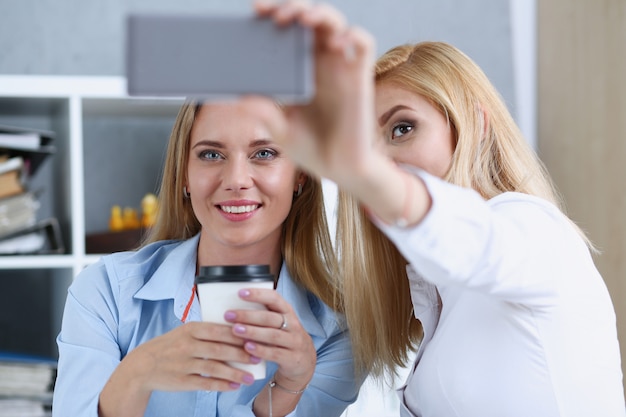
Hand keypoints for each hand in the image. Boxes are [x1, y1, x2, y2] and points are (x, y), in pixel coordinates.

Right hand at [114, 322, 257, 392]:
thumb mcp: (186, 332)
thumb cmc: (171, 346)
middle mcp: (187, 345)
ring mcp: (184, 364)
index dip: (239, 334)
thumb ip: (208, 331)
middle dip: (242, 353)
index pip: (220, 330)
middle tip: (258, 357)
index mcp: (191, 329)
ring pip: (215, 368)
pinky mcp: (182, 381)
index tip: (256, 337)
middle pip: (220, 348)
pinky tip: (234, 386)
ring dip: (235, 373)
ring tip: (250, 377)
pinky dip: (221, 385)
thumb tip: (239, 332)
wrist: (142, 365)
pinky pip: (206, 383)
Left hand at [225, 288, 315, 389]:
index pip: (274, 298)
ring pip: (273, 335)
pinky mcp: (293, 358)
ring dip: (253, 332)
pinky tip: (247, 348)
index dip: (258, 294)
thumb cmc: (283, 338)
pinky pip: (275, 353)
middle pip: (270, 317)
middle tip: (229, 315)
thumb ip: (263, 315)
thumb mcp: (278, 323)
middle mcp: (293, 324)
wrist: (304, 362)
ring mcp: (295, 342)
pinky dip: (261, 350)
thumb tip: (233, 306)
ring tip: (235, 330)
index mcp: (287, 311)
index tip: (240, 293)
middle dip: (248, 315)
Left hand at [254, 0, 381, 191]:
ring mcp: (341, 68)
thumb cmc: (313, 149)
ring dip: (318, 14)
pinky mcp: (359, 77)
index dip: (274, 13)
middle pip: (309, 19)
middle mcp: (320, 63)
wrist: (341, 170)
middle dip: (291, 7)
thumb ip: (264, 112)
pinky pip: (363, 43)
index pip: (287, 30)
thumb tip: (241, 97)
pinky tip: (335, 43)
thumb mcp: (280, 129)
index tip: (255, 12)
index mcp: (299, 70)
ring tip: (300, 19)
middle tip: (271, 14)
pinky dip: (352, 35)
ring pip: (334, 23)